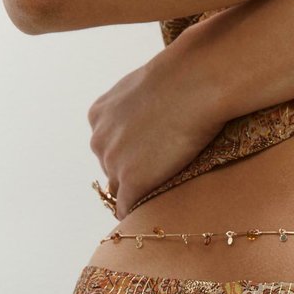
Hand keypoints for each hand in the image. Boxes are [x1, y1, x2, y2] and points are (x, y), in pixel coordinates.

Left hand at [87, 23, 228, 219]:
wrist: (194, 84)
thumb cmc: (180, 78)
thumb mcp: (146, 87)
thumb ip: (140, 106)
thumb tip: (155, 114)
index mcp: (99, 115)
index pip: (107, 146)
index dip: (128, 155)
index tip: (146, 162)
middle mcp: (99, 140)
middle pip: (111, 169)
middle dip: (130, 174)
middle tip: (159, 179)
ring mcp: (114, 162)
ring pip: (119, 190)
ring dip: (135, 194)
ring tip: (158, 196)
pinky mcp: (132, 181)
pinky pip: (126, 208)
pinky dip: (136, 213)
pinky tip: (151, 215)